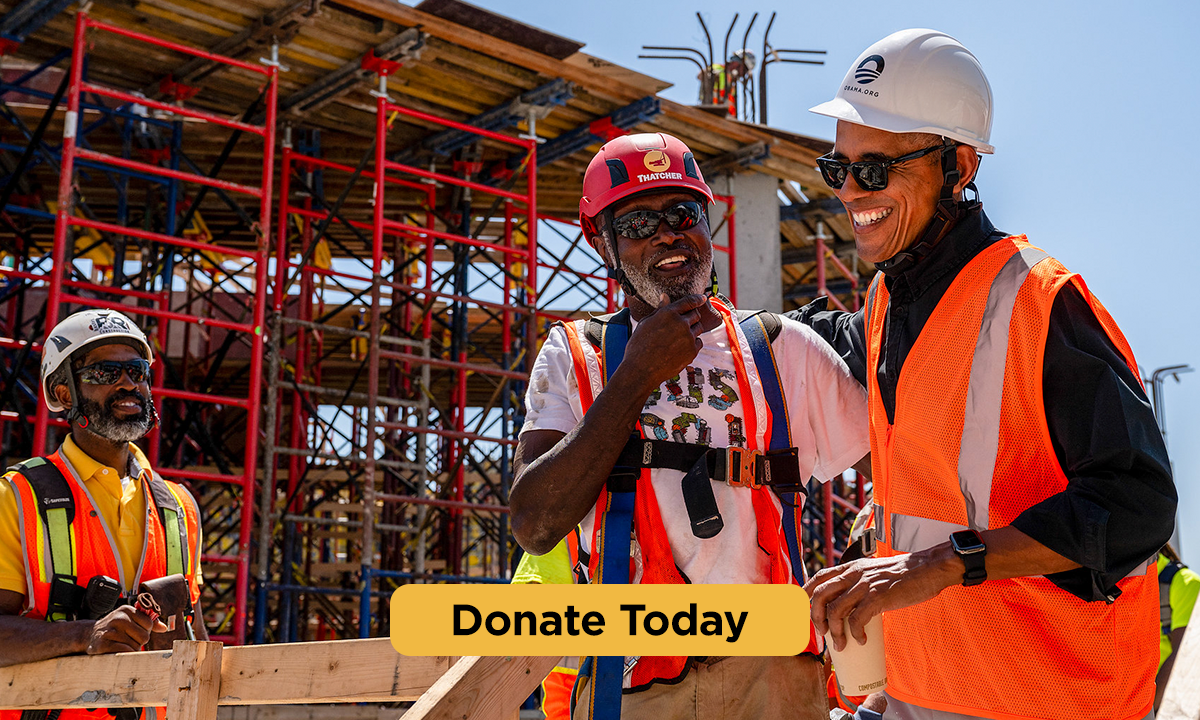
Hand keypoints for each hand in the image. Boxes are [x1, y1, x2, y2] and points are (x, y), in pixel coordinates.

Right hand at [84, 605, 167, 654]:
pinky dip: (125, 654)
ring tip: (121, 644)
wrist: (89, 635)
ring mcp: (110, 631)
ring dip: (131, 649)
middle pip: (144, 636)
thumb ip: (148, 622)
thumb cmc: (114, 627)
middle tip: (128, 640)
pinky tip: (118, 650)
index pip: (149, 623)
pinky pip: (125, 652)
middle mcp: (119, 618)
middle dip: (139, 641)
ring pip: (135, 646)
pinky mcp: (104, 644)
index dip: (146, 631)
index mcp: (127, 610)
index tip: (136, 632)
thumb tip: (164, 627)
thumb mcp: (129, 619)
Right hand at [622, 294, 714, 390]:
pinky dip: (692, 343)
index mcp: (668, 314)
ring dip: (692, 330)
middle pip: (696, 314)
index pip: (689, 302)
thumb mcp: (645, 324)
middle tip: (682, 324)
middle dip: (691, 317)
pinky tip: (680, 348)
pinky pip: (698, 342)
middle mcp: (681, 323)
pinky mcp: (692, 351)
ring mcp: (688, 338)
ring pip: (699, 328)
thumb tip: (665, 297)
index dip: (697, 299)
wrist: (641, 370)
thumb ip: (659, 310)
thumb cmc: (639, 346)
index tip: (702, 298)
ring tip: (678, 339)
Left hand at [804, 549, 959, 651]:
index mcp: (851, 567)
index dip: (805, 592)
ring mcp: (865, 585)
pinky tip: (860, 640)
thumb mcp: (874, 571)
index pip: (819, 577)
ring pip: (835, 610)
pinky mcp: (878, 597)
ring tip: (840, 644)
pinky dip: (855, 633)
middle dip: (815, 617)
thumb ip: (860, 581)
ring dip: (834, 631)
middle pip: (820, 595)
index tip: (801, 608)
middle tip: (821, 634)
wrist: (928, 569)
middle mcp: (854, 574)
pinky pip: (857, 619)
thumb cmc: (904, 574)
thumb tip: (849, 604)